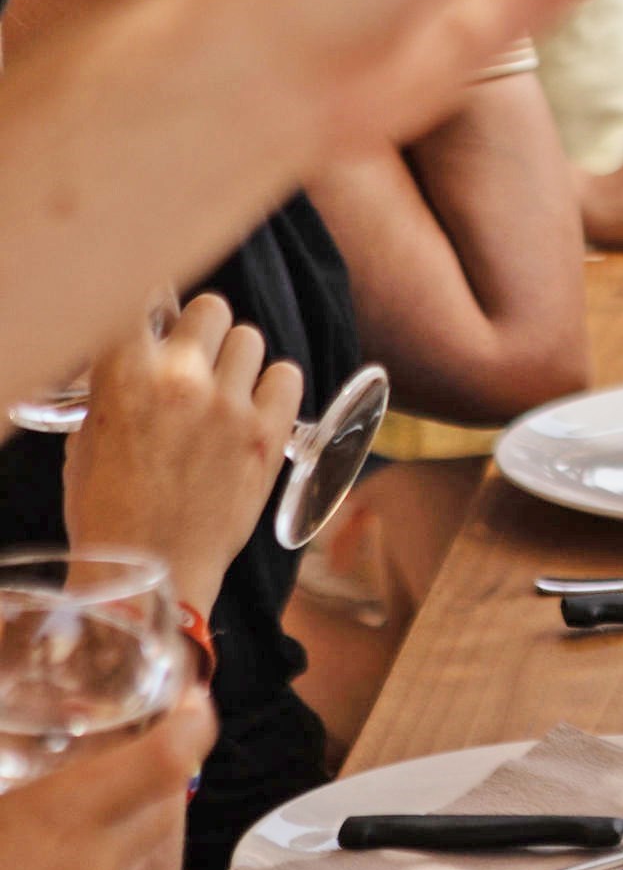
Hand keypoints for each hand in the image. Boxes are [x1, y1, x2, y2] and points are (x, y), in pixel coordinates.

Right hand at [0, 695, 213, 869]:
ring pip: (133, 867)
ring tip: (55, 844)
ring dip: (115, 845)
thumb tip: (27, 796)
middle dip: (156, 781)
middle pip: (164, 809)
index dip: (192, 724)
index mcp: (64, 819)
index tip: (196, 702)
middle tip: (122, 764)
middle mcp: (101, 869)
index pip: (165, 759)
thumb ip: (9, 792)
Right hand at [64, 293, 302, 614]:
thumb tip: (138, 356)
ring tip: (223, 392)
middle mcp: (178, 377)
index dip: (152, 298)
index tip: (157, 309)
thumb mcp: (88, 438)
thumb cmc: (109, 511)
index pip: (142, 295)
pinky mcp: (268, 435)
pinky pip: (287, 374)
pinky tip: (256, 408)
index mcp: (122, 374)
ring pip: (250, 338)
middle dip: (199, 332)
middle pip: (210, 308)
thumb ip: (114, 388)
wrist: (153, 573)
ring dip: (236, 360)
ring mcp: (228, 405)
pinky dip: (274, 387)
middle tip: (192, 361)